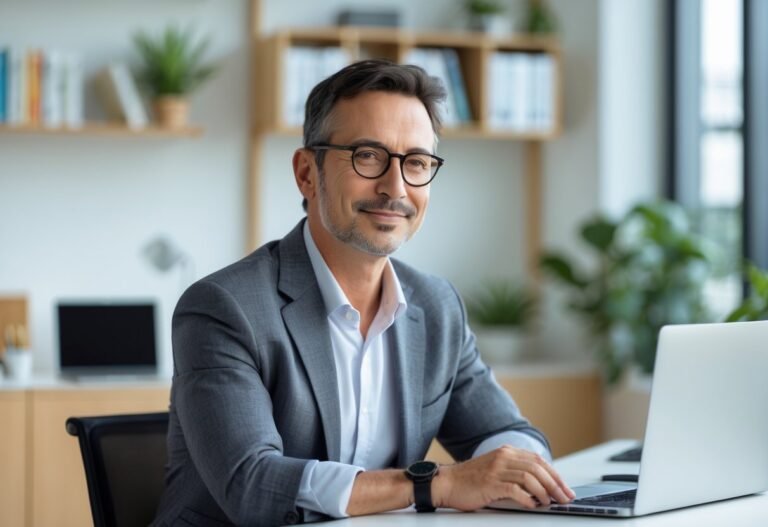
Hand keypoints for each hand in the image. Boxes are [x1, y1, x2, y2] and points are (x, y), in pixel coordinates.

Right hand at [432, 445, 575, 510]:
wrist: (447, 483)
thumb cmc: (471, 480)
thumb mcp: (496, 470)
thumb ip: (515, 472)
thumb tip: (541, 487)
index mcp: (506, 452)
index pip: (538, 460)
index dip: (555, 475)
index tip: (565, 488)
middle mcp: (503, 457)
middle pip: (537, 467)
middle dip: (555, 484)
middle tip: (564, 498)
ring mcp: (496, 469)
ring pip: (529, 477)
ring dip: (544, 492)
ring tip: (549, 503)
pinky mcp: (490, 483)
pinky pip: (514, 489)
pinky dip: (527, 498)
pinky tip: (532, 505)